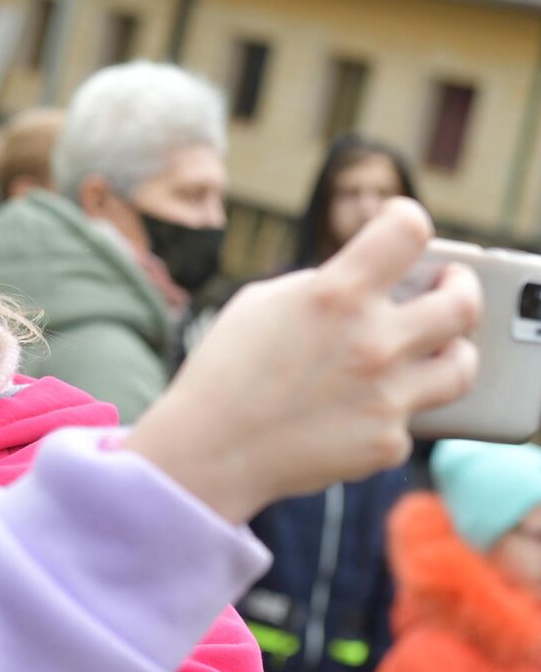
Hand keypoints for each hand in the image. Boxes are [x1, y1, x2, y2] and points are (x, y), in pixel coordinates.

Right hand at [126, 198, 479, 522]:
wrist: (209, 451)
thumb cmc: (223, 372)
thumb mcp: (259, 304)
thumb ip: (319, 286)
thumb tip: (364, 286)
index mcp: (336, 294)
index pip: (408, 229)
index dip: (407, 220)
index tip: (402, 230)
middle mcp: (373, 341)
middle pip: (461, 302)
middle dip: (461, 287)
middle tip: (448, 288)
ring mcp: (386, 396)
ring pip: (462, 365)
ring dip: (453, 351)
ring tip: (437, 350)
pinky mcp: (386, 442)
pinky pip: (410, 418)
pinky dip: (388, 412)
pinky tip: (360, 411)